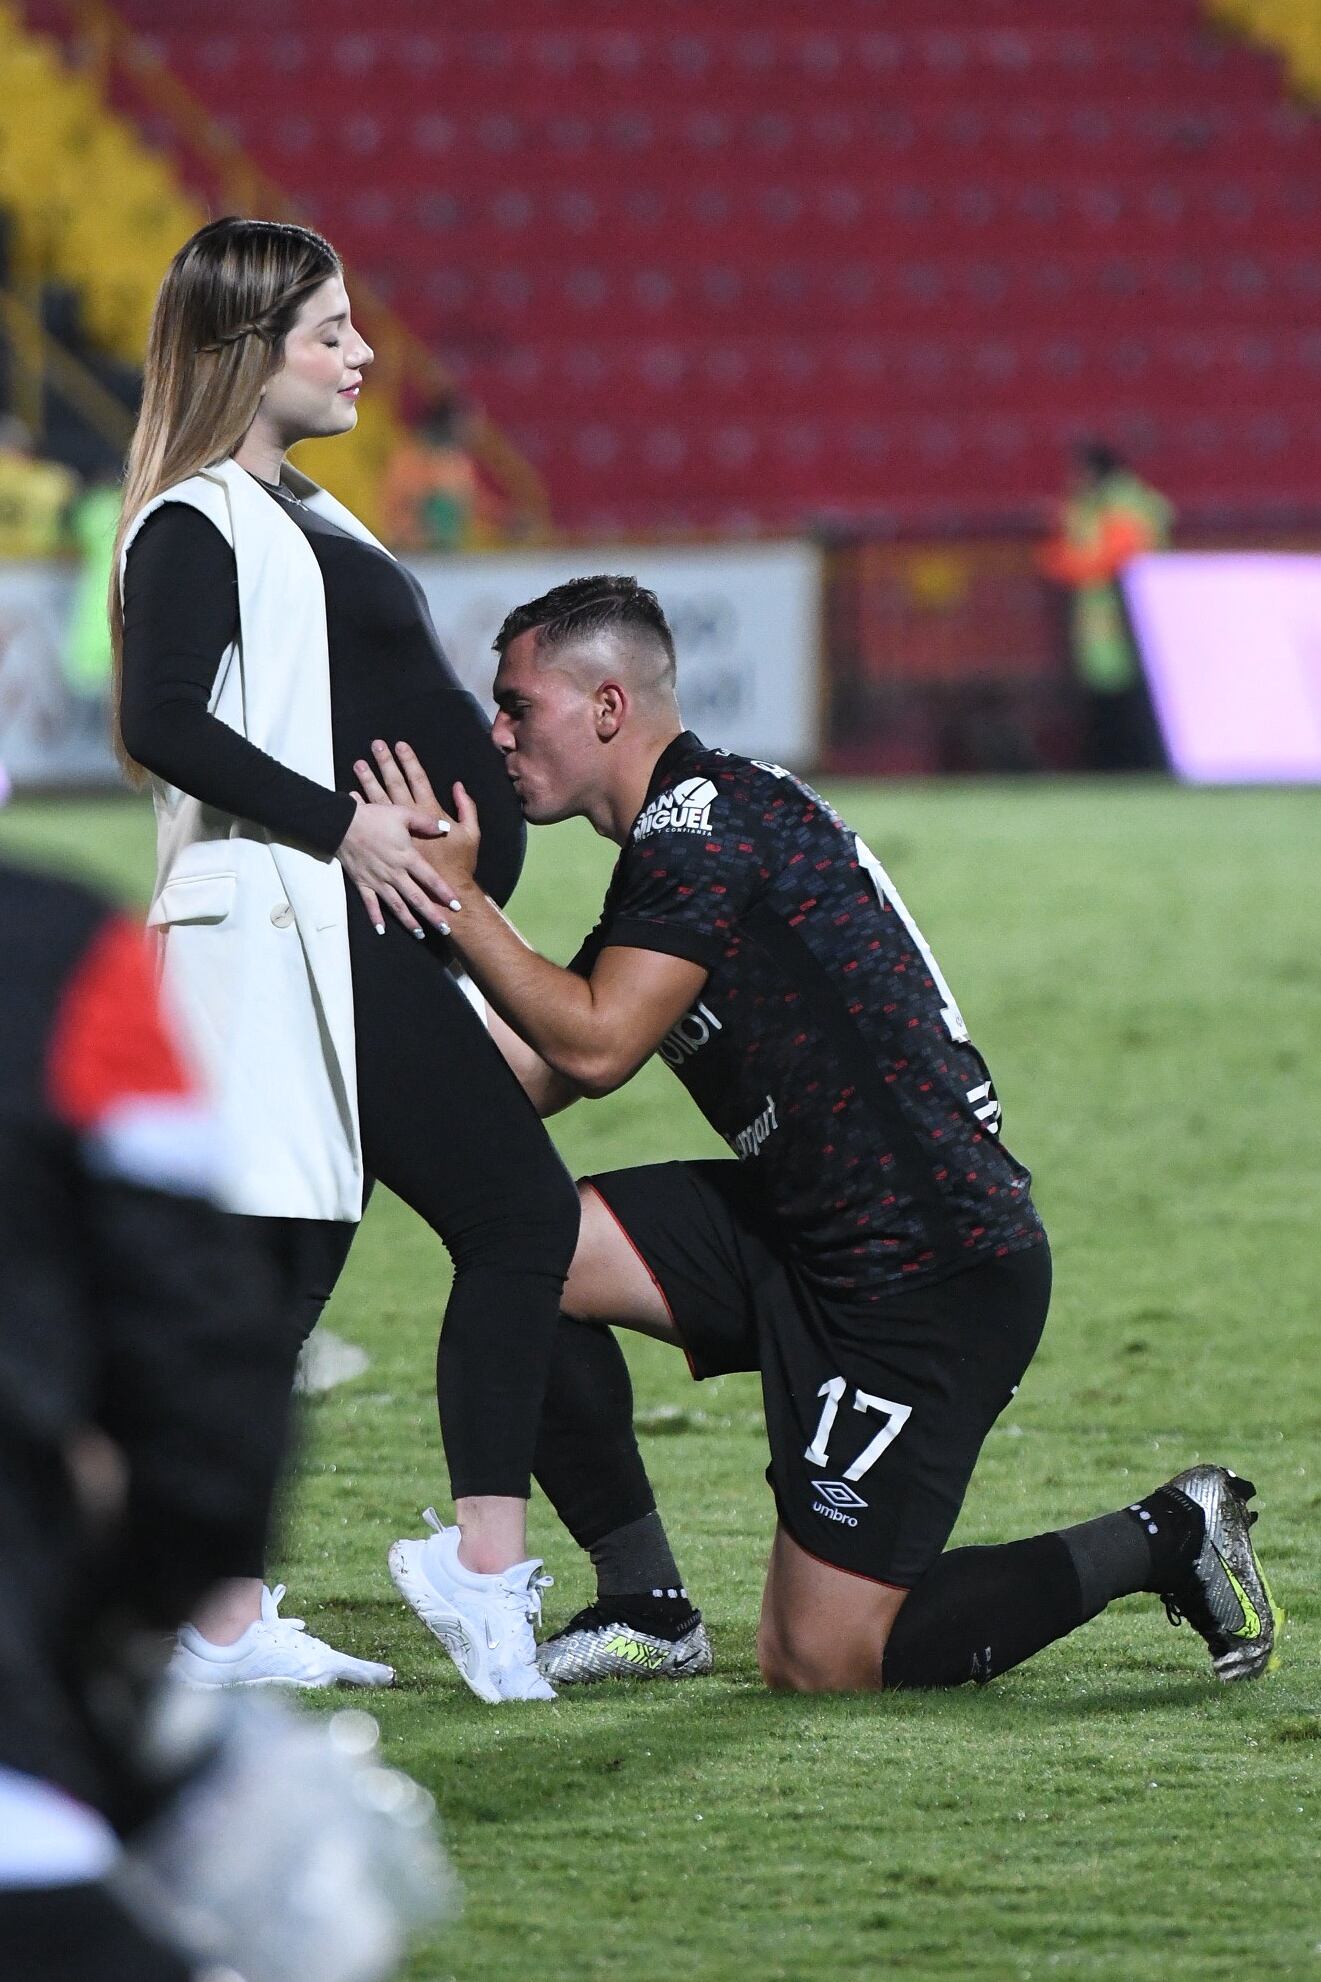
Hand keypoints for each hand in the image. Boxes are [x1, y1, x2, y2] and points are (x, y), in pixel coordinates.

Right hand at [336, 795, 461, 937]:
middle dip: (432, 915)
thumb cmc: (374, 818)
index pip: (430, 879)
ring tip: (420, 934)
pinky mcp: (362, 883)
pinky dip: (375, 917)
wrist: (342, 824)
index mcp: (407, 857)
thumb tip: (446, 828)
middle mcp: (394, 873)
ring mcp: (378, 881)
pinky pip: (370, 904)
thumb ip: (425, 822)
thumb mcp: (402, 814)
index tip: (457, 905)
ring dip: (409, 921)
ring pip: (396, 905)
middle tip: (445, 929)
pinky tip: (381, 930)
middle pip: (417, 898)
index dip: (444, 892)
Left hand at [354, 739, 481, 895]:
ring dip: (367, 782)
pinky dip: (361, 809)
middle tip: (375, 746)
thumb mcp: (471, 834)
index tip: (399, 745)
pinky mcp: (387, 843)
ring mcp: (394, 832)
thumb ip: (466, 808)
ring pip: (378, 802)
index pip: (417, 780)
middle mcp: (408, 820)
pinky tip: (350, 796)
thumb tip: (458, 787)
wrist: (446, 894)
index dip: (408, 761)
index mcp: (429, 814)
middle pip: (394, 786)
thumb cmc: (459, 863)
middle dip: (385, 764)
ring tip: (358, 764)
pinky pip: (370, 824)